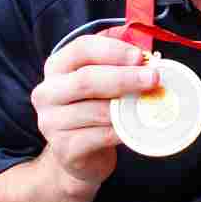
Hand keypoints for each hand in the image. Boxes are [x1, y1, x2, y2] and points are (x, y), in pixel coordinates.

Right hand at [30, 31, 158, 193]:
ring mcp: (51, 122)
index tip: (140, 57)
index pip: (82, 49)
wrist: (81, 152)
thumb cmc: (95, 106)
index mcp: (57, 66)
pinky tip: (137, 127)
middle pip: (87, 79)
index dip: (113, 50)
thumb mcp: (102, 80)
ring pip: (96, 111)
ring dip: (127, 107)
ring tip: (150, 104)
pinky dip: (122, 131)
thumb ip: (118, 64)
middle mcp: (47, 92)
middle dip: (124, 77)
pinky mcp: (64, 148)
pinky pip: (100, 136)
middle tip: (153, 78)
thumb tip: (146, 55)